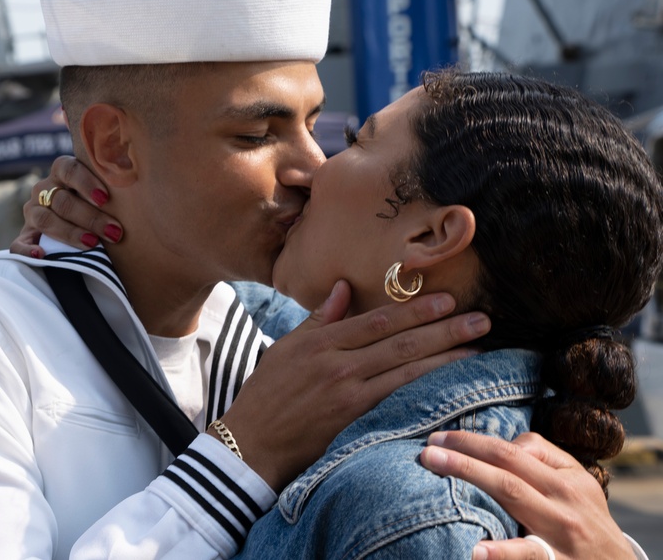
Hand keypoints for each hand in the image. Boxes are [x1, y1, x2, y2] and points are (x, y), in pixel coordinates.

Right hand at [9, 156, 122, 256]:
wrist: (78, 223)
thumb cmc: (101, 204)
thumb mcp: (104, 191)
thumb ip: (113, 187)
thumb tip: (137, 187)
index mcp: (62, 171)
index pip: (69, 168)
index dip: (86, 182)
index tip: (105, 198)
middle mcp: (44, 189)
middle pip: (62, 200)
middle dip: (90, 217)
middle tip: (113, 231)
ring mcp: (33, 212)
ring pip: (45, 219)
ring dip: (70, 233)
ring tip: (92, 244)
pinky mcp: (25, 235)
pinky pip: (18, 244)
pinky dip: (28, 250)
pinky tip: (41, 256)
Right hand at [215, 281, 487, 490]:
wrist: (251, 443)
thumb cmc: (265, 394)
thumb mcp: (286, 348)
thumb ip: (318, 318)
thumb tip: (343, 287)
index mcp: (321, 342)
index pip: (377, 320)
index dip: (414, 310)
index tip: (446, 299)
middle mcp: (338, 364)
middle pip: (400, 341)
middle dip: (443, 328)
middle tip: (480, 317)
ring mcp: (348, 393)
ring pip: (406, 370)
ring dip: (445, 357)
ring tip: (477, 346)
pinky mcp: (354, 420)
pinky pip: (398, 399)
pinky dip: (426, 389)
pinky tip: (451, 384)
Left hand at [419, 431, 635, 559]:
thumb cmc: (586, 517)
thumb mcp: (577, 482)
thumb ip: (543, 457)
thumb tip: (504, 443)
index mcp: (564, 479)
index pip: (512, 451)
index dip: (473, 442)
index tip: (438, 438)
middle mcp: (561, 501)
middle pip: (506, 469)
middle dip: (463, 456)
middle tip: (426, 450)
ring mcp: (558, 534)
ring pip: (513, 498)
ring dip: (472, 478)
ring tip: (436, 469)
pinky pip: (529, 555)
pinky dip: (502, 552)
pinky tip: (476, 551)